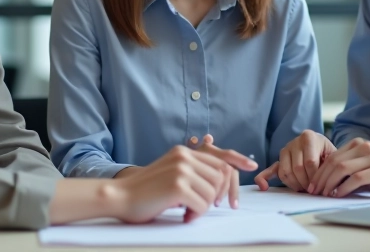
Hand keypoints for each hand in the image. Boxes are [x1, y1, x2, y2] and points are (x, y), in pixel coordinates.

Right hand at [111, 145, 256, 222]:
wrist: (119, 196)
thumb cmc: (145, 191)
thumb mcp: (171, 172)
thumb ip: (191, 171)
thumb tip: (221, 181)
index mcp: (183, 152)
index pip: (220, 159)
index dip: (234, 170)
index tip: (250, 170)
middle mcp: (184, 157)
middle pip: (220, 177)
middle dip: (216, 196)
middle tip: (199, 207)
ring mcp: (181, 171)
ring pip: (212, 193)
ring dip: (203, 207)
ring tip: (188, 212)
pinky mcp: (177, 187)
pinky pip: (202, 205)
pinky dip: (196, 214)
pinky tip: (184, 216)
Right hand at [253, 130, 335, 191]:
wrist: (321, 146)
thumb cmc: (327, 153)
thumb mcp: (332, 155)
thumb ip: (330, 166)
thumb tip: (326, 184)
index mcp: (309, 137)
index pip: (310, 162)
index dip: (315, 177)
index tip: (320, 187)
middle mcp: (295, 141)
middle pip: (297, 168)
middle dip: (305, 182)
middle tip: (312, 190)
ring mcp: (285, 150)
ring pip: (286, 171)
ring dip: (294, 184)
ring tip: (302, 189)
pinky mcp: (279, 159)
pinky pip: (270, 169)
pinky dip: (264, 178)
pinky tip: (263, 187)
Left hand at [311, 138, 369, 196]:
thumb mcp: (368, 164)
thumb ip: (351, 167)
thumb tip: (329, 181)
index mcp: (358, 144)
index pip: (332, 157)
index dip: (320, 171)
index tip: (313, 184)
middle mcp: (364, 147)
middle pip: (334, 162)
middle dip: (321, 178)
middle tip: (314, 191)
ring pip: (342, 168)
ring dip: (330, 183)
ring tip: (324, 194)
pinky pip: (357, 178)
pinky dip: (344, 187)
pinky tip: (339, 194)